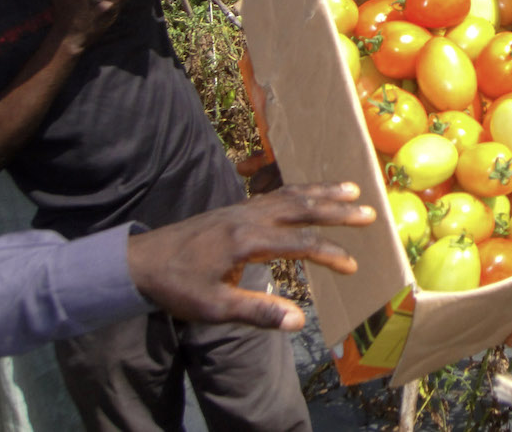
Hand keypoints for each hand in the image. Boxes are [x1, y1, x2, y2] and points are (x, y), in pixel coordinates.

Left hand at [126, 182, 376, 330]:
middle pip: (303, 208)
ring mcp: (243, 207)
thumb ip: (257, 312)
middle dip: (338, 211)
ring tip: (353, 189)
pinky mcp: (237, 206)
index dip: (331, 254)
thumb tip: (299, 321)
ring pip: (292, 194)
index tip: (352, 267)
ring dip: (324, 191)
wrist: (141, 261)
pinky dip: (302, 190)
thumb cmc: (177, 288)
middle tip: (371, 213)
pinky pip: (278, 192)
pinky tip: (312, 193)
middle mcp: (249, 216)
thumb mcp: (213, 307)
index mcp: (247, 240)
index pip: (301, 244)